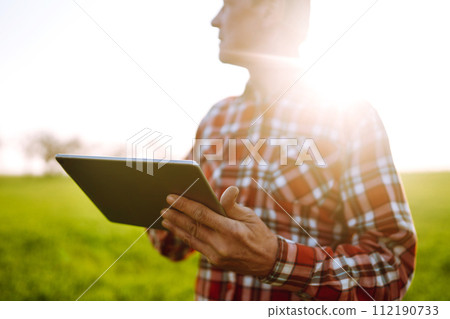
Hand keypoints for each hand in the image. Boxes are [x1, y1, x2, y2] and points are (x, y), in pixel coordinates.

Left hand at [160, 186, 277, 276]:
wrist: (268, 262)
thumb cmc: (259, 234)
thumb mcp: (250, 216)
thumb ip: (233, 205)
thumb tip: (227, 190)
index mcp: (231, 230)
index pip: (202, 214)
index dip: (184, 205)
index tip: (172, 197)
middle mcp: (221, 245)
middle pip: (192, 226)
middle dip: (176, 215)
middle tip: (163, 206)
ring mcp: (216, 255)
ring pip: (191, 238)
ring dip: (176, 227)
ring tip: (164, 218)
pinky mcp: (214, 261)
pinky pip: (196, 246)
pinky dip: (185, 236)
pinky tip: (177, 229)